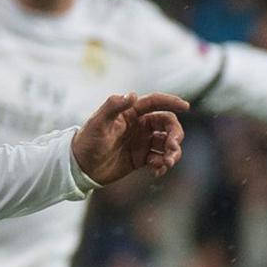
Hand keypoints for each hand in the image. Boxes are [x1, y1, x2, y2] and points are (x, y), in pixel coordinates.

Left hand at [72, 92, 188, 184]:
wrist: (80, 166)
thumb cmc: (87, 140)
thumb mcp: (98, 122)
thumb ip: (113, 106)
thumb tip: (132, 94)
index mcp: (131, 112)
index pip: (155, 102)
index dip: (171, 102)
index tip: (186, 106)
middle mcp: (139, 125)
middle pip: (167, 124)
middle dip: (175, 135)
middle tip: (172, 148)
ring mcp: (141, 142)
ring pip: (167, 143)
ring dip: (172, 152)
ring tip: (167, 163)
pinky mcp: (141, 158)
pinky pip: (159, 158)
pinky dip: (163, 164)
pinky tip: (158, 172)